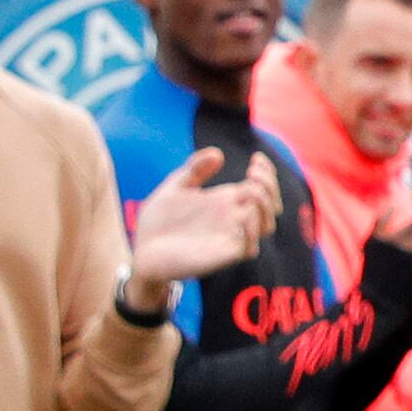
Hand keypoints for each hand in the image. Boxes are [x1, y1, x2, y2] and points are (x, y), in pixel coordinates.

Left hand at [129, 146, 277, 289]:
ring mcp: (229, 237)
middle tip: (252, 171)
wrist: (141, 251)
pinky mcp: (222, 256)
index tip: (256, 158)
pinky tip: (243, 214)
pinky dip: (252, 230)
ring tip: (249, 189)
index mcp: (225, 202)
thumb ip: (194, 170)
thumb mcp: (174, 187)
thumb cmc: (157, 222)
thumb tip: (218, 154)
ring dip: (265, 204)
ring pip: (266, 225)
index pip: (260, 187)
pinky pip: (249, 247)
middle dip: (269, 185)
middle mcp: (232, 219)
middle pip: (269, 205)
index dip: (267, 172)